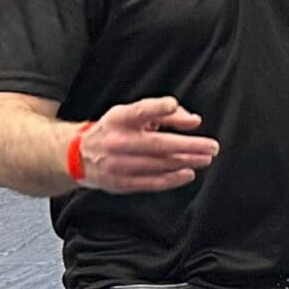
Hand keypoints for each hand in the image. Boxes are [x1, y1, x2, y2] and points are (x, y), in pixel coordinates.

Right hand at [74, 97, 217, 192]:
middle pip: (157, 144)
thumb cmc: (114, 131)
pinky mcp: (120, 182)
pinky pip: (151, 182)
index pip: (138, 111)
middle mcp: (116, 141)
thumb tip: (193, 121)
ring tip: (205, 159)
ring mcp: (117, 164)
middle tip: (211, 146)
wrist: (77, 156)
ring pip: (158, 164)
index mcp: (118, 119)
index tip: (172, 105)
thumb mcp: (131, 115)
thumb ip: (163, 114)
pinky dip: (172, 179)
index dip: (156, 108)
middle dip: (188, 145)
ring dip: (186, 162)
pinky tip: (188, 174)